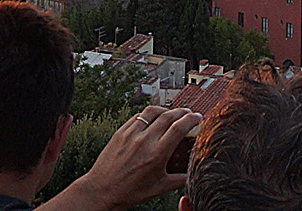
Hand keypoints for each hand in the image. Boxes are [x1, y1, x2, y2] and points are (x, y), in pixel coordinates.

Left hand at [47, 106, 202, 210]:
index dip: (191, 120)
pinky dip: (149, 114)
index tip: (198, 117)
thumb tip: (193, 173)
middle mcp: (144, 140)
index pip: (178, 128)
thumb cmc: (131, 191)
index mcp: (156, 155)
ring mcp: (131, 133)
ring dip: (166, 109)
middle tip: (190, 113)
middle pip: (168, 116)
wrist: (103, 189)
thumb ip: (179, 179)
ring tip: (173, 112)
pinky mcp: (121, 131)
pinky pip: (138, 116)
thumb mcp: (160, 187)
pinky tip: (154, 118)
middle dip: (182, 112)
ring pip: (152, 111)